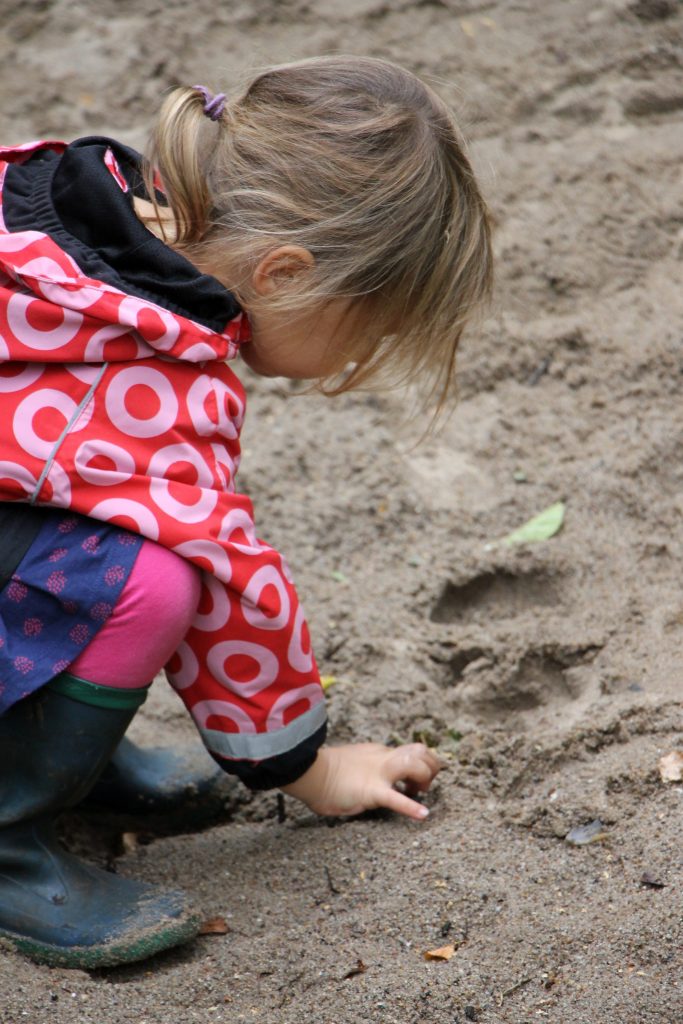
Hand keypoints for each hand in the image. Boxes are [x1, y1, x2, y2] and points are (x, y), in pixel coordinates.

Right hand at [281, 743, 441, 820]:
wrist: (308, 771)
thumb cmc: (323, 772)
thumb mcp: (352, 763)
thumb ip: (365, 768)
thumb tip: (367, 779)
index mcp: (379, 753)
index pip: (410, 750)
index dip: (421, 763)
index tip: (416, 781)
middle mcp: (383, 758)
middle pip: (420, 751)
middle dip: (431, 767)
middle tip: (422, 786)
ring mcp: (378, 773)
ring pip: (414, 765)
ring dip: (425, 779)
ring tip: (420, 794)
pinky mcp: (371, 791)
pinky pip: (396, 799)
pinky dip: (412, 808)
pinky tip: (423, 815)